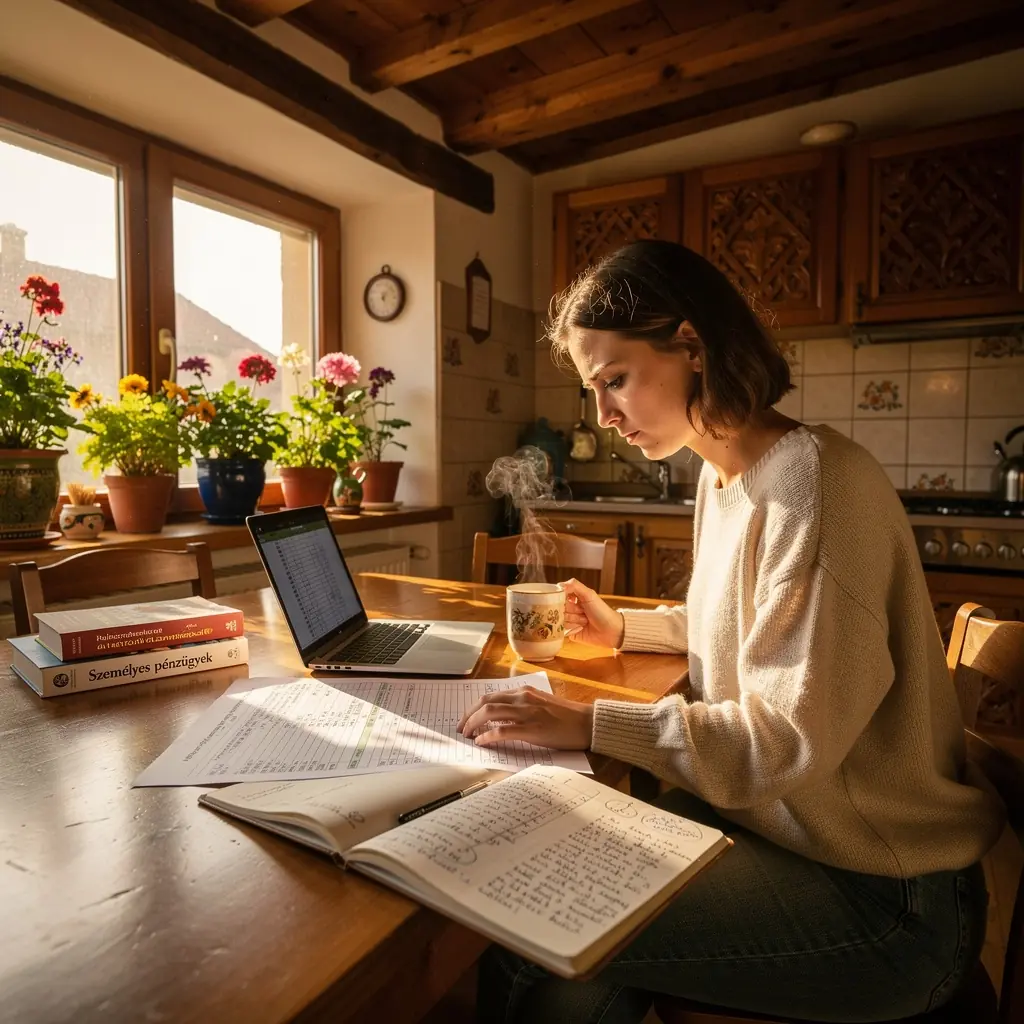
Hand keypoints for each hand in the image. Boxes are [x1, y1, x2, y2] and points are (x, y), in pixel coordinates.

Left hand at [457, 686, 593, 748]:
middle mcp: (523, 698)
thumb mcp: (541, 704)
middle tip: (460, 728)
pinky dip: (488, 736)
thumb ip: (522, 707)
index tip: (466, 719)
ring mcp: (527, 713)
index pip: (491, 696)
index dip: (474, 708)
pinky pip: (503, 731)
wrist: (587, 723)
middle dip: (468, 715)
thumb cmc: (567, 717)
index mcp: (524, 692)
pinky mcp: (532, 729)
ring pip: (490, 713)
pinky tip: (481, 742)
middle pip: (485, 702)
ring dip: (473, 724)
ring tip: (467, 735)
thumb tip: (501, 718)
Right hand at [561, 578, 624, 648]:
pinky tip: (581, 628)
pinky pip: (561, 630)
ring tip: (585, 621)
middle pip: (559, 608)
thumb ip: (574, 586)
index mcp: (573, 598)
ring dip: (574, 619)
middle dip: (572, 609)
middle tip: (583, 611)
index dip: (563, 598)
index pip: (558, 595)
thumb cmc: (602, 611)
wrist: (611, 630)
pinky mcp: (569, 633)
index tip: (572, 600)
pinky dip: (572, 628)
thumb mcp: (589, 595)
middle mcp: (569, 609)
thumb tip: (559, 585)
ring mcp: (569, 621)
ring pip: (560, 619)